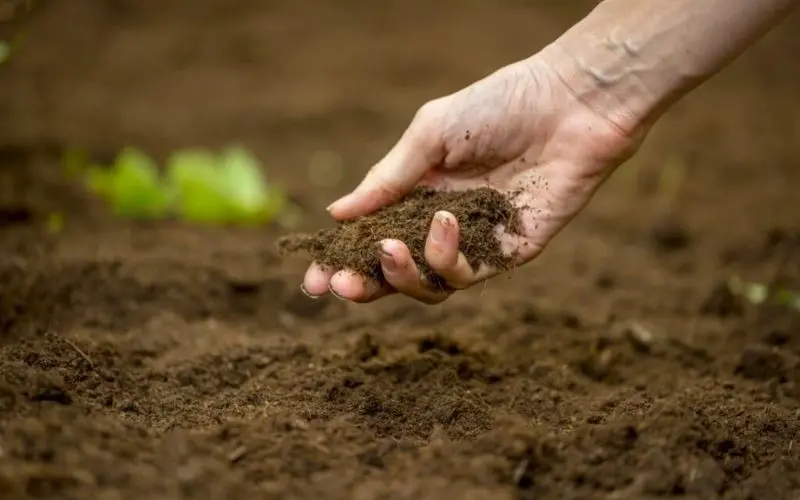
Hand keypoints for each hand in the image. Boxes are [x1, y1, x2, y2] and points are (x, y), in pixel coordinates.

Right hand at [302, 54, 642, 303]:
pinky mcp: (508, 253)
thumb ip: (386, 179)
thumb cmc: (498, 106)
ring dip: (402, 274)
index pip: (371, 237)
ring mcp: (474, 242)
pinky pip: (467, 275)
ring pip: (427, 285)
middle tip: (340, 286)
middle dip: (364, 285)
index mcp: (416, 194)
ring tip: (391, 246)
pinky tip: (445, 222)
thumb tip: (336, 214)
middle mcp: (441, 224)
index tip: (313, 277)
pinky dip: (446, 257)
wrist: (568, 105)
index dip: (341, 260)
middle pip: (394, 273)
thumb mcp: (429, 135)